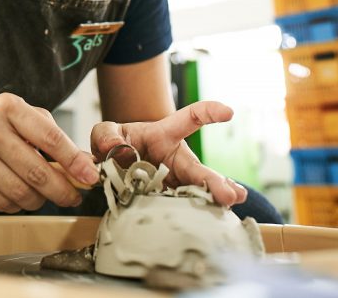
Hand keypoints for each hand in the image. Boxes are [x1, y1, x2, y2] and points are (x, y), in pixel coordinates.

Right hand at [0, 93, 99, 212]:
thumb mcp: (21, 112)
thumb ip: (52, 134)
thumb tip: (82, 163)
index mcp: (10, 108)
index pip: (50, 138)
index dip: (74, 161)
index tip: (90, 176)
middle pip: (36, 172)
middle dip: (62, 190)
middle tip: (74, 196)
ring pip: (20, 192)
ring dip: (41, 200)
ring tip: (46, 194)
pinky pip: (3, 203)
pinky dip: (19, 205)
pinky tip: (23, 196)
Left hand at [90, 100, 247, 206]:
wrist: (115, 169)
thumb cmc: (117, 144)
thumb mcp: (106, 133)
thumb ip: (106, 135)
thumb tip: (119, 151)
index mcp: (165, 136)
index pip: (189, 119)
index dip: (208, 112)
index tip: (228, 112)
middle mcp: (176, 161)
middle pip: (197, 169)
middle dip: (214, 181)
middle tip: (231, 195)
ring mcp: (175, 184)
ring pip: (196, 192)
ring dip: (213, 201)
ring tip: (231, 207)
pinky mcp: (168, 203)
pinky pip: (182, 211)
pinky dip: (196, 218)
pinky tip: (213, 225)